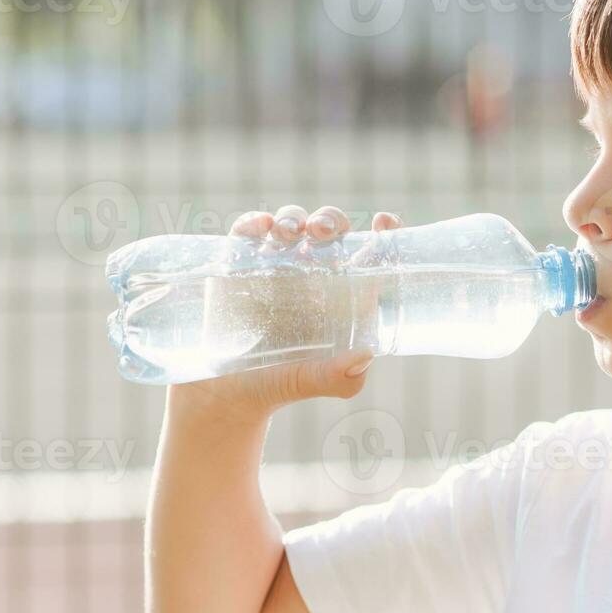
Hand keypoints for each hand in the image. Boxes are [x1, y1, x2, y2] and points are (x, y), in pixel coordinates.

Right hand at [174, 205, 404, 416]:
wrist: (226, 394)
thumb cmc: (279, 384)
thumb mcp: (311, 382)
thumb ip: (339, 377)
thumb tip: (363, 358)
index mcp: (342, 293)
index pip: (368, 253)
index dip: (383, 232)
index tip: (385, 222)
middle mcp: (312, 272)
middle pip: (329, 228)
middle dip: (331, 220)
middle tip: (323, 232)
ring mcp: (275, 264)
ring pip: (291, 223)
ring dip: (294, 218)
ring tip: (289, 233)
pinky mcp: (238, 265)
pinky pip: (247, 233)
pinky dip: (254, 223)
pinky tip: (262, 227)